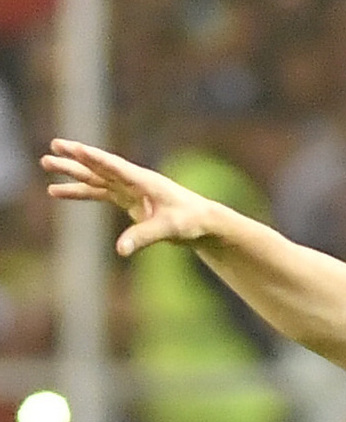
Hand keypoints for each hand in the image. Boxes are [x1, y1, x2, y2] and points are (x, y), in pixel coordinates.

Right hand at [41, 138, 212, 255]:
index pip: (115, 167)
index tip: (75, 148)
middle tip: (52, 148)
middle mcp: (134, 181)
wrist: (202, 222)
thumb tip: (120, 250)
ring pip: (95, 178)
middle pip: (100, 168)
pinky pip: (98, 193)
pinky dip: (79, 192)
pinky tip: (57, 191)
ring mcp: (129, 190)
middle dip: (76, 159)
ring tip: (46, 164)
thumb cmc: (190, 221)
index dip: (95, 158)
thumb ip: (144, 237)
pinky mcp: (128, 200)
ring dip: (72, 173)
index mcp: (144, 181)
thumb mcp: (168, 229)